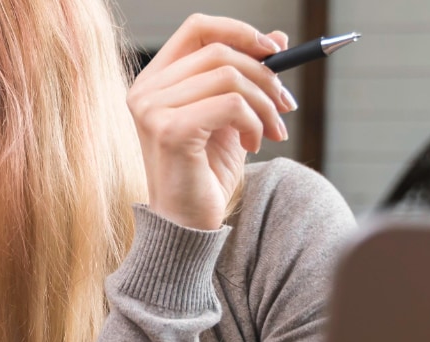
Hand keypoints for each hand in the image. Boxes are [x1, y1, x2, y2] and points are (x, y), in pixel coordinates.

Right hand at [128, 14, 293, 229]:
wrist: (186, 225)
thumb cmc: (203, 173)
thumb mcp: (231, 117)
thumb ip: (246, 77)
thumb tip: (278, 38)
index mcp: (153, 82)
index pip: (197, 28)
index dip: (239, 31)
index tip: (274, 51)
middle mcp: (145, 92)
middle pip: (220, 51)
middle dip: (265, 75)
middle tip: (284, 106)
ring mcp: (151, 111)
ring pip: (230, 76)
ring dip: (264, 103)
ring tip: (270, 131)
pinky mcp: (169, 131)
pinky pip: (231, 104)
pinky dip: (254, 122)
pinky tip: (254, 145)